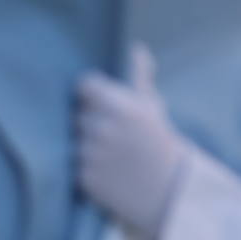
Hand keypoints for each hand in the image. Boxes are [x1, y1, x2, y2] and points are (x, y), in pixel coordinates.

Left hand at [77, 44, 187, 237]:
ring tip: (109, 152)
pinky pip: (73, 163)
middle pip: (77, 113)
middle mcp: (103, 128)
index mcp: (121, 106)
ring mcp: (90, 154)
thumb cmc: (159, 143)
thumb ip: (140, 77)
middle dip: (90, 120)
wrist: (167, 191)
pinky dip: (85, 165)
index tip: (101, 100)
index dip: (92, 92)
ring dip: (85, 143)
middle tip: (110, 131)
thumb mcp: (153, 108)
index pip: (84, 85)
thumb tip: (136, 49)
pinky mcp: (83, 178)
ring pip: (74, 139)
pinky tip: (106, 169)